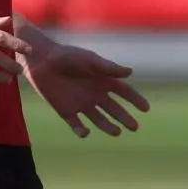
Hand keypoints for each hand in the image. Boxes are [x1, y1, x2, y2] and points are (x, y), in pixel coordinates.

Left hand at [22, 41, 150, 137]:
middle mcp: (95, 93)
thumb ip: (108, 68)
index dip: (135, 99)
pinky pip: (76, 124)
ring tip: (117, 132)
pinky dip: (81, 131)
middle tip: (135, 127)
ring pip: (99, 119)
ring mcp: (81, 103)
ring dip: (108, 126)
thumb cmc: (67, 56)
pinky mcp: (66, 111)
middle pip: (114, 109)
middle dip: (125, 118)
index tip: (146, 108)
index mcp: (102, 80)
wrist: (41, 60)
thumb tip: (130, 72)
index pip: (124, 92)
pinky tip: (86, 131)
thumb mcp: (89, 60)